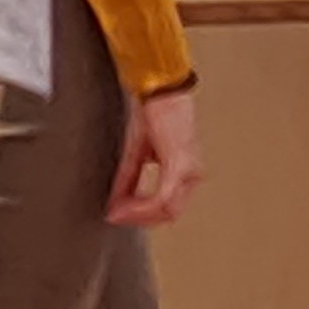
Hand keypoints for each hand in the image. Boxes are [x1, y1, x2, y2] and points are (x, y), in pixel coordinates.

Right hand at [107, 85, 203, 228]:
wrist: (160, 89)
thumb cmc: (154, 112)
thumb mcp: (137, 152)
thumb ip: (128, 180)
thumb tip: (114, 205)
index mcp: (187, 171)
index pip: (168, 206)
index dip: (141, 216)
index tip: (115, 214)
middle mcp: (193, 175)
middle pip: (168, 214)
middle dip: (138, 218)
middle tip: (114, 215)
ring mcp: (189, 172)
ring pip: (166, 210)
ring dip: (138, 214)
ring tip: (116, 210)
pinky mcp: (179, 167)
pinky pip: (160, 198)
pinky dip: (140, 205)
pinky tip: (122, 204)